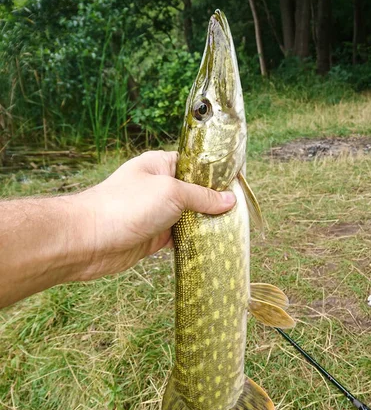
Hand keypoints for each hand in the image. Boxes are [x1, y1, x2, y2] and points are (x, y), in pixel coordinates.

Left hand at [73, 150, 235, 279]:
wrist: (89, 240)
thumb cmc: (126, 206)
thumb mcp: (171, 193)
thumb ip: (202, 197)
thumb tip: (230, 200)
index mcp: (160, 165)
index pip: (195, 164)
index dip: (217, 173)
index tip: (240, 183)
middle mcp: (159, 187)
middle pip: (195, 193)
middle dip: (215, 202)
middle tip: (242, 211)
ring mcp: (156, 213)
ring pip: (189, 217)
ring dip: (206, 224)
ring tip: (234, 229)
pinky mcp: (154, 237)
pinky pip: (180, 237)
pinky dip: (194, 241)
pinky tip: (213, 245)